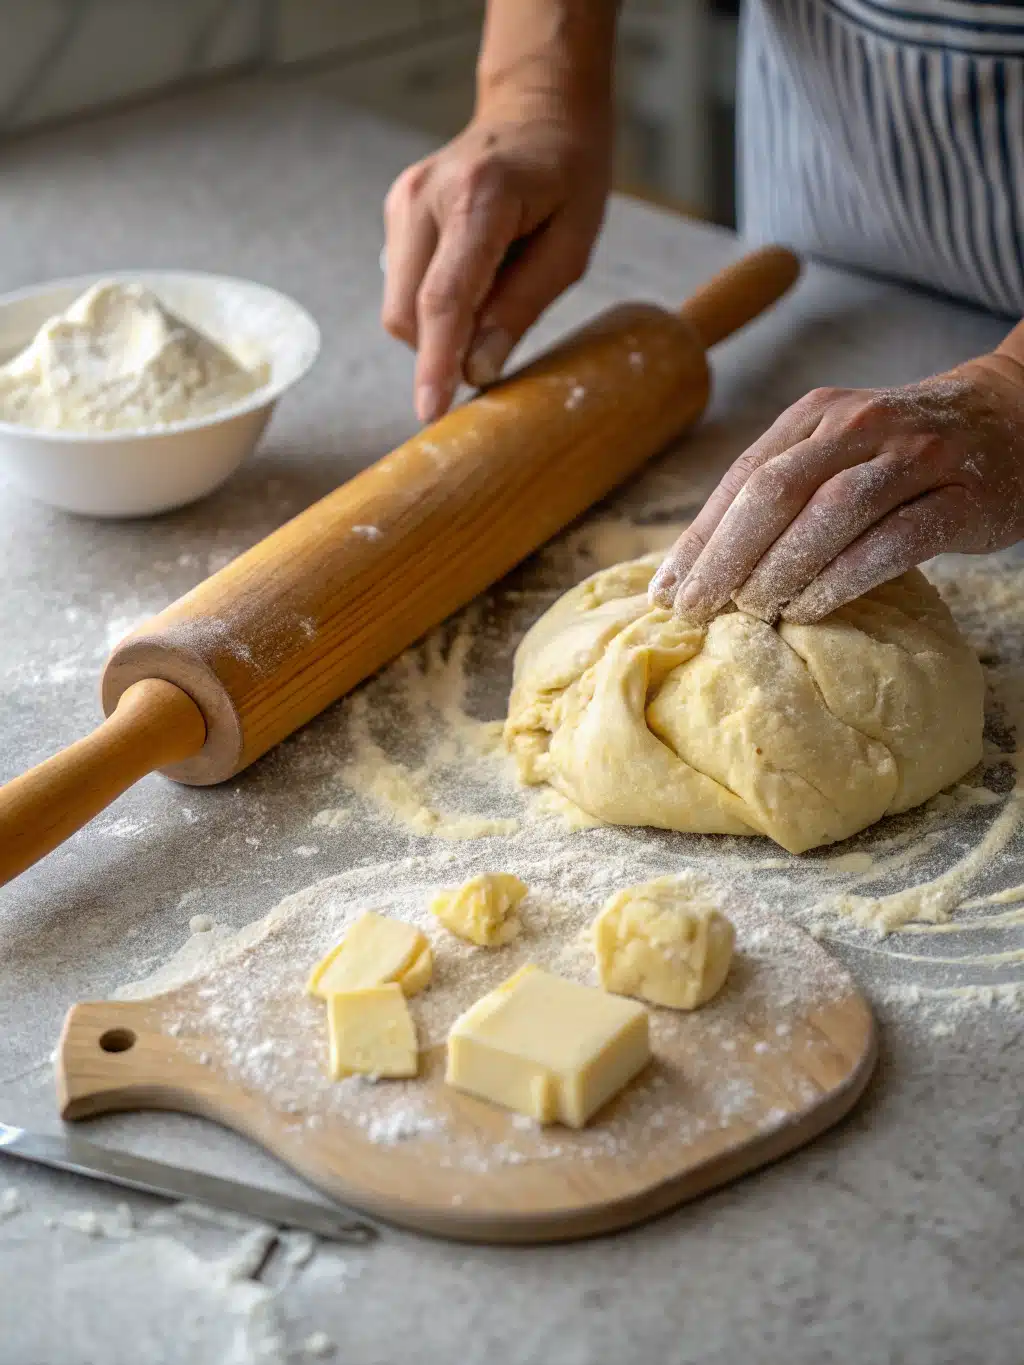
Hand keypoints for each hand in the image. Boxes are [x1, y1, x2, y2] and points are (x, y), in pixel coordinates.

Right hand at [381, 92, 610, 422]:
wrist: (538, 109)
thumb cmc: (568, 175)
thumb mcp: (571, 247)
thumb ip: (521, 308)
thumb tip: (476, 371)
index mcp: (478, 199)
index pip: (443, 299)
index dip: (435, 363)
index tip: (430, 412)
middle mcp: (425, 196)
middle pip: (408, 312)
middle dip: (441, 350)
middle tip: (493, 344)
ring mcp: (403, 201)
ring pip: (398, 305)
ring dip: (438, 328)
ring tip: (492, 294)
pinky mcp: (396, 211)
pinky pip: (403, 285)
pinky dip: (433, 304)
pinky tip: (473, 279)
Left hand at [648, 354, 1023, 624]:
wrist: (1012, 417)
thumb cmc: (901, 451)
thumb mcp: (834, 450)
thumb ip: (775, 493)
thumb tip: (694, 568)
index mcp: (816, 414)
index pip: (744, 477)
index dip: (700, 537)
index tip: (666, 590)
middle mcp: (860, 425)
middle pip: (776, 491)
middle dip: (726, 556)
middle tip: (695, 609)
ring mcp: (914, 457)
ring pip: (833, 512)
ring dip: (782, 567)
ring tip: (748, 613)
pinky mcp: (959, 498)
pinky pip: (894, 541)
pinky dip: (846, 577)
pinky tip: (810, 610)